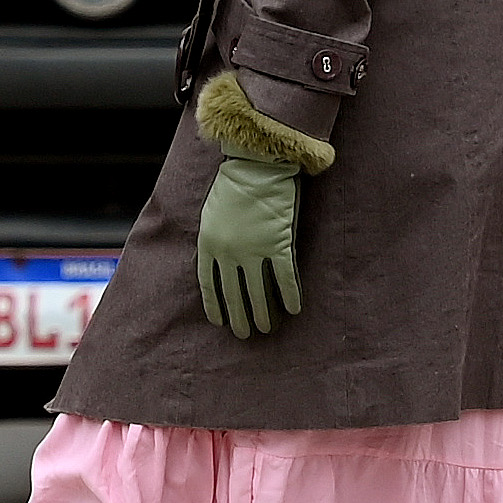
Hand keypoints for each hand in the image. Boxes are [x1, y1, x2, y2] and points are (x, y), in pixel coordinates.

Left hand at [197, 156, 305, 336]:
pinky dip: (290, 295)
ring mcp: (254, 251)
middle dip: (239, 316)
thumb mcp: (210, 214)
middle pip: (234, 293)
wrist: (255, 168)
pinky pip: (285, 277)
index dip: (215, 305)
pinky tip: (294, 309)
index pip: (210, 285)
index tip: (220, 321)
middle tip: (244, 334)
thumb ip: (212, 239)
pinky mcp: (278, 244)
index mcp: (208, 246)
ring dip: (263, 313)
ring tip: (266, 328)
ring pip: (258, 291)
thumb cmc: (232, 185)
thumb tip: (215, 259)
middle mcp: (229, 254)